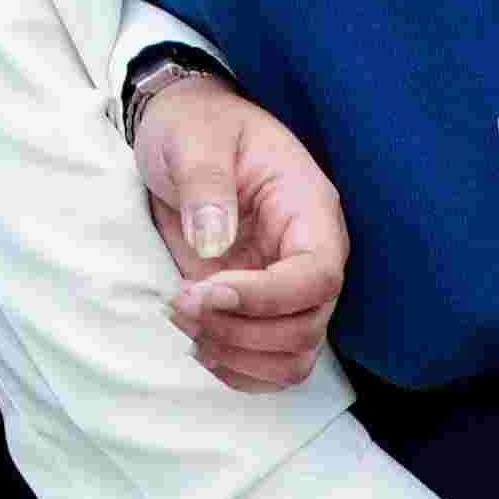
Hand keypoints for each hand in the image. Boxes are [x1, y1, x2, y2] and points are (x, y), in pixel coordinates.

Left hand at [134, 70, 349, 393]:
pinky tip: (198, 343)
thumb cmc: (195, 127)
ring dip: (235, 355)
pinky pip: (271, 367)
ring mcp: (285, 288)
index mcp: (309, 208)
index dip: (267, 299)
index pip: (318, 276)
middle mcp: (308, 255)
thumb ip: (206, 184)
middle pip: (307, 327)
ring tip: (183, 318)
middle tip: (180, 302)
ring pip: (292, 358)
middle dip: (239, 330)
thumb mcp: (195, 138)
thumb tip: (215, 244)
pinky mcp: (260, 311)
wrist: (180, 133)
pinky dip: (235, 371)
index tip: (207, 292)